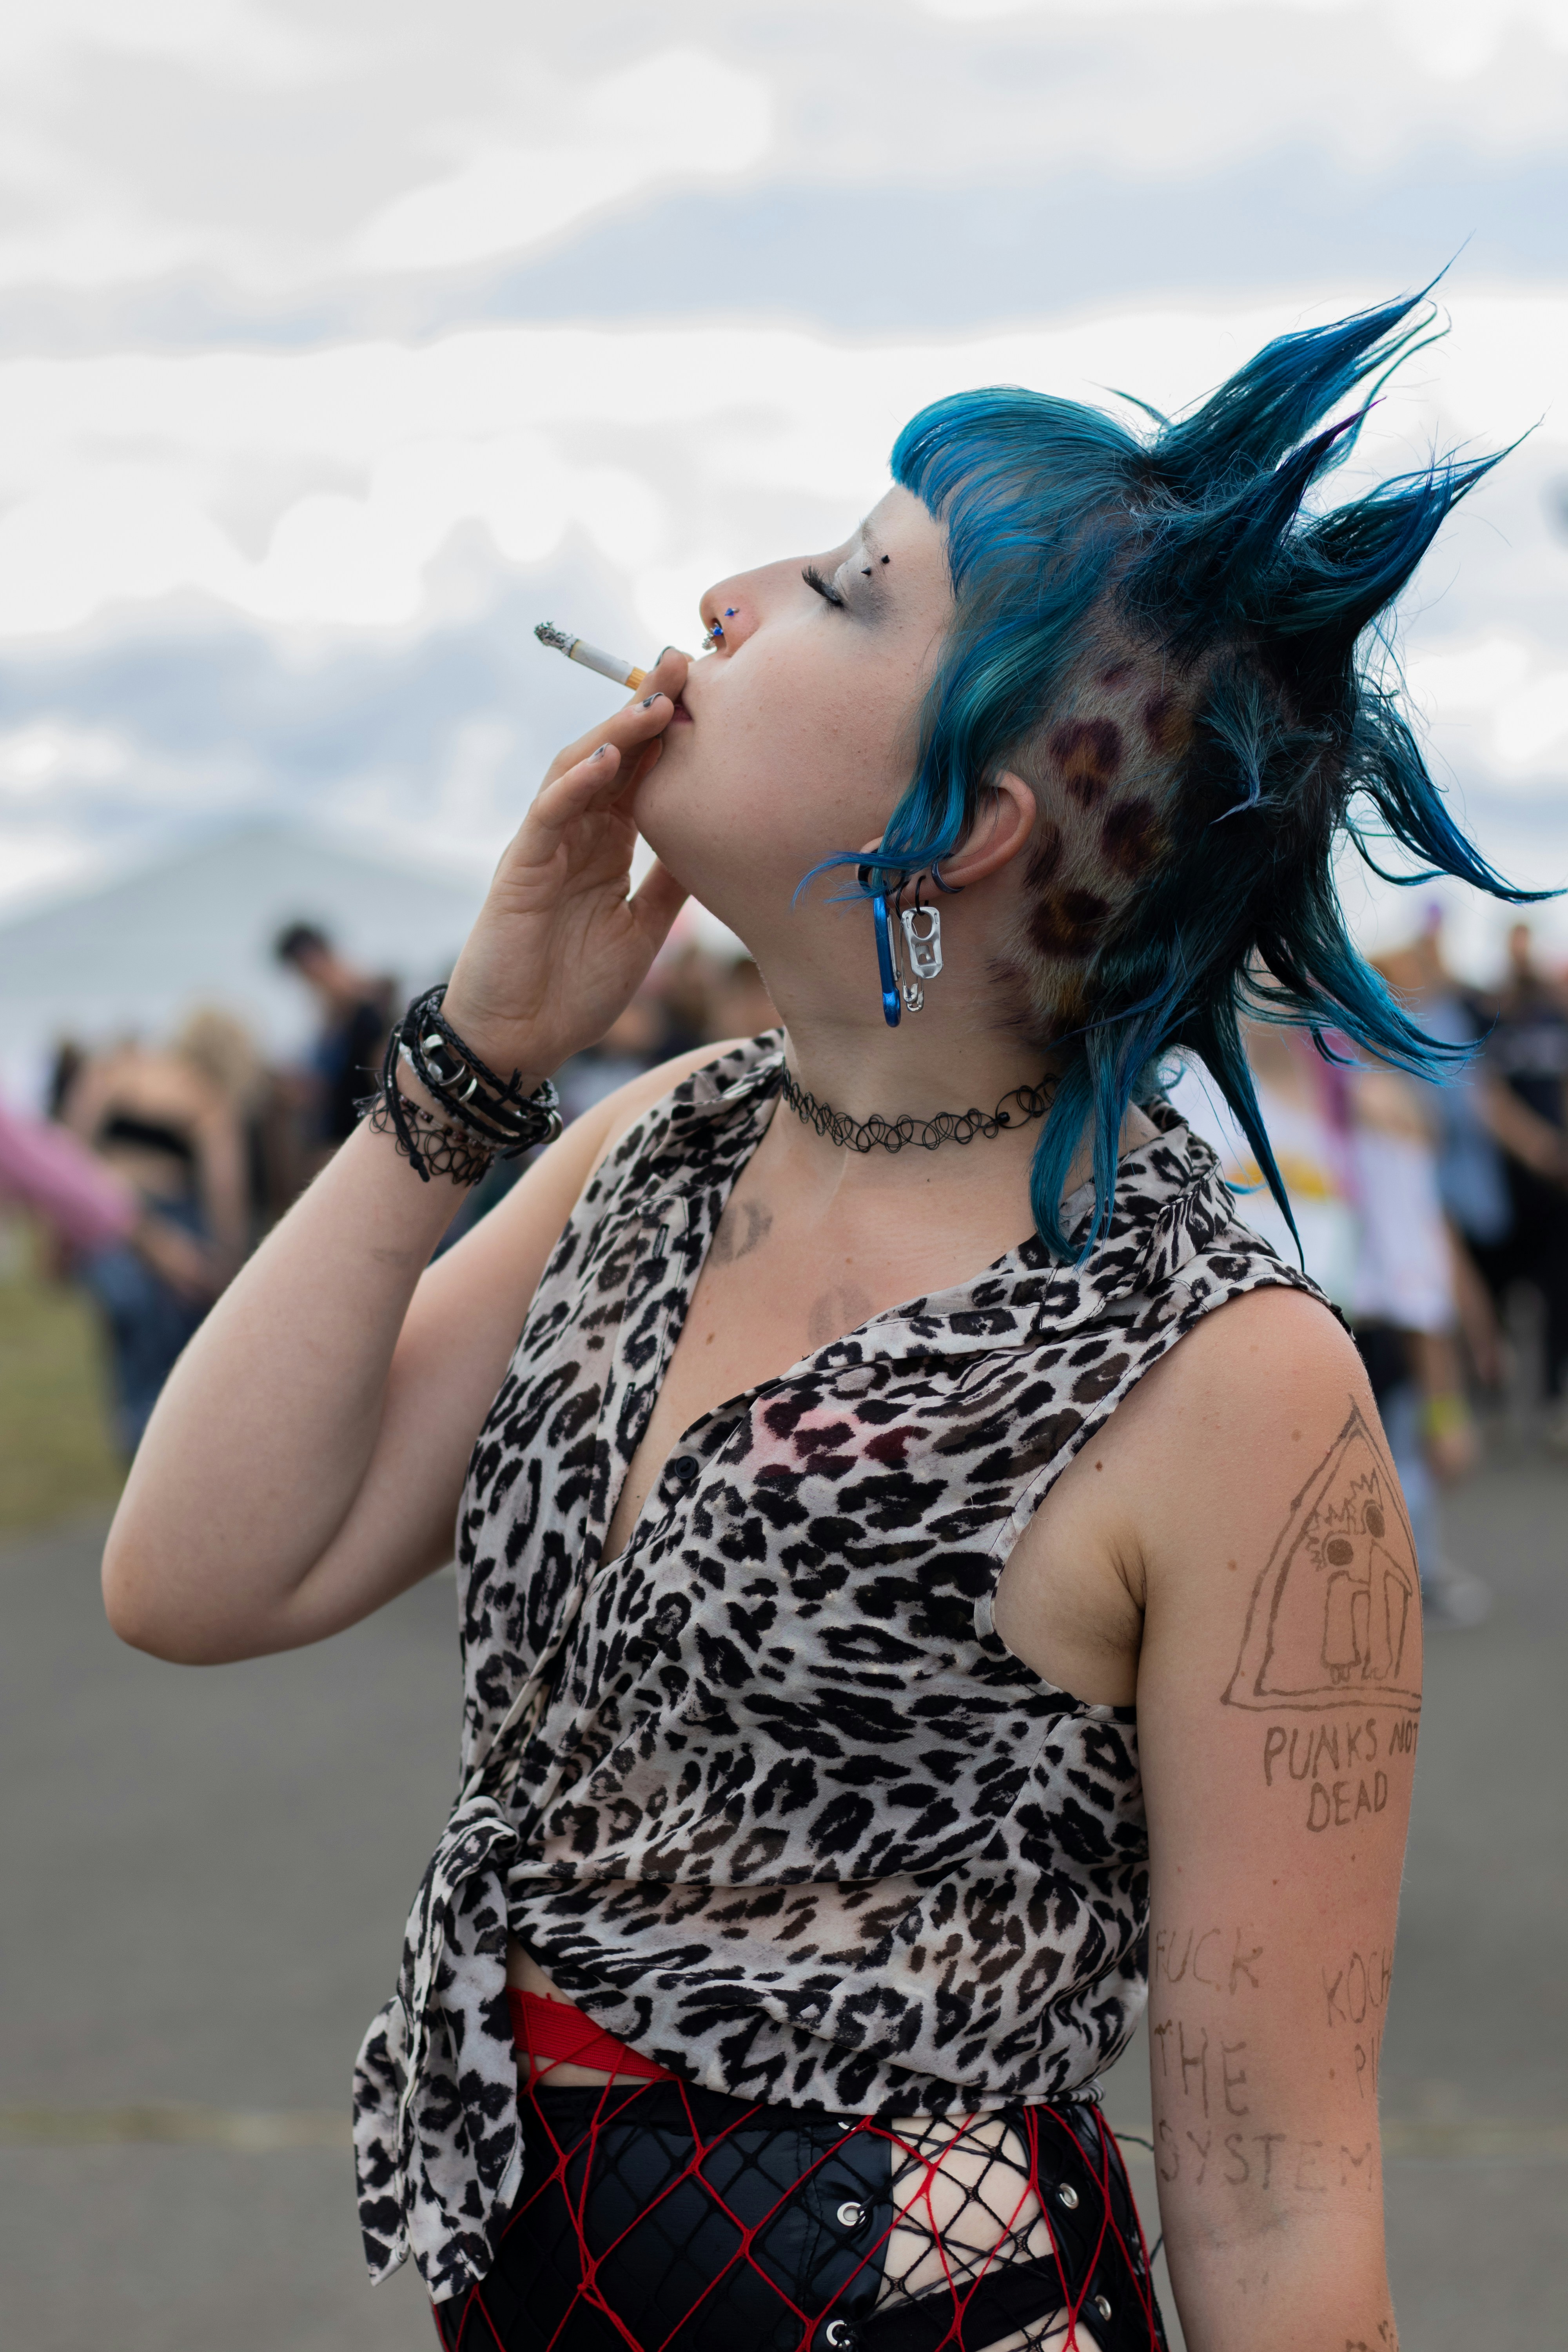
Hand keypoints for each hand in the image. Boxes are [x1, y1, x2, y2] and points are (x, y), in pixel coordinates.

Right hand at [440, 650, 689, 1081]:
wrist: (521, 1039)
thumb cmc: (576, 989)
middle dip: (646, 709)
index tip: (710, 695)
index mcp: (607, 845)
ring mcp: (546, 844)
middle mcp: (577, 833)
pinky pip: (548, 813)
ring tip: (655, 701)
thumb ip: (670, 884)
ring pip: (578, 770)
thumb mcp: (644, 930)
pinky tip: (607, 759)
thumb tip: (717, 843)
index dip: (670, 734)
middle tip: (684, 665)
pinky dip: (576, 783)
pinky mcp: (519, 866)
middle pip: (612, 755)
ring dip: (616, 733)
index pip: (640, 773)